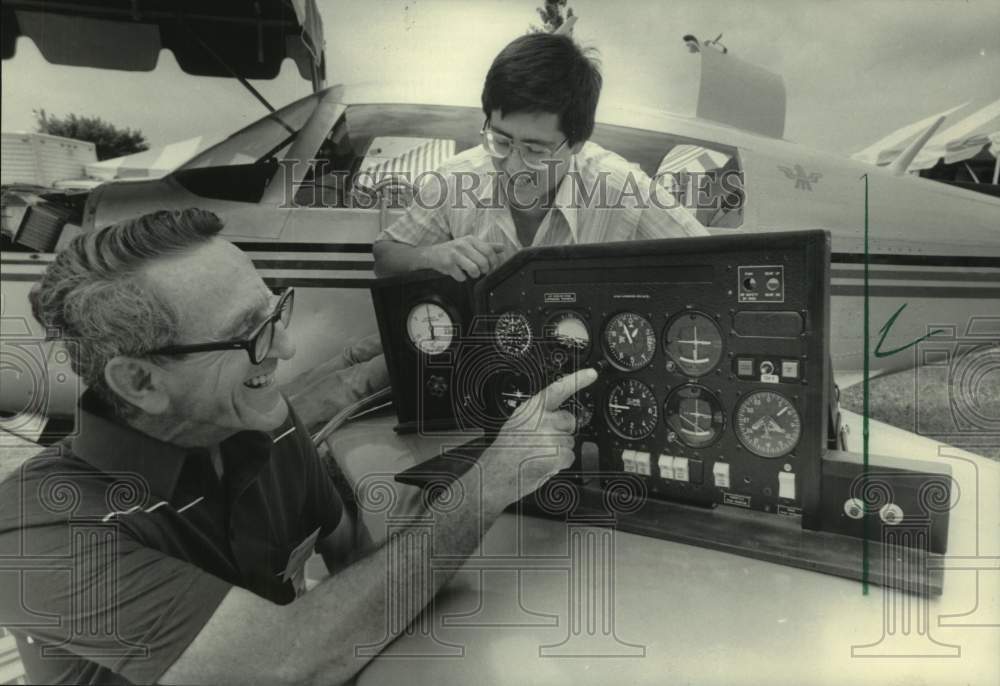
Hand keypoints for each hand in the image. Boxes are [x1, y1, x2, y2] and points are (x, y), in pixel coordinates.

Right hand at [421, 236, 505, 280]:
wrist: (431, 254)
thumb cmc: (453, 251)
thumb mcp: (470, 245)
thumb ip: (487, 246)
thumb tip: (503, 247)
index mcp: (471, 239)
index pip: (489, 251)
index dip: (494, 262)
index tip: (492, 268)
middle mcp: (463, 244)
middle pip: (483, 262)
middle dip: (484, 270)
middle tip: (480, 271)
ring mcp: (455, 254)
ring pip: (474, 270)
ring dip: (473, 275)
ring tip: (470, 272)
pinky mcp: (448, 264)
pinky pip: (461, 277)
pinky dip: (461, 278)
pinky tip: (458, 273)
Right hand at [478, 368, 598, 510]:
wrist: (497, 473)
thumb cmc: (505, 451)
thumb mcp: (517, 423)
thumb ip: (537, 415)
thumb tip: (555, 415)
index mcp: (531, 409)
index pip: (558, 389)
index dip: (577, 380)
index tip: (591, 374)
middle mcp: (542, 419)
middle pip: (569, 420)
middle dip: (562, 431)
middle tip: (543, 441)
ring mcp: (551, 436)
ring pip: (569, 441)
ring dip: (559, 449)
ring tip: (538, 454)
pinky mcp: (558, 454)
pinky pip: (570, 456)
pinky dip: (560, 463)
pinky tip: (544, 463)